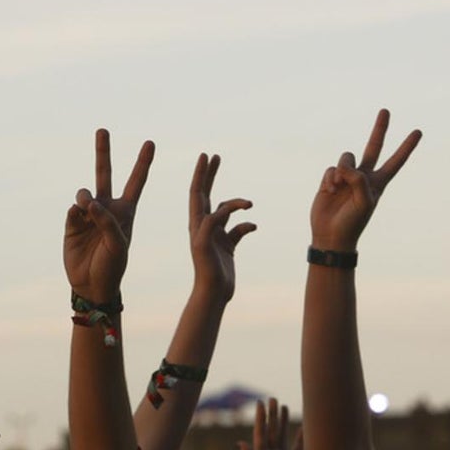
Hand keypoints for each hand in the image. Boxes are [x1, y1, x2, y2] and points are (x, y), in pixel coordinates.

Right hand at [63, 130, 153, 303]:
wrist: (92, 284)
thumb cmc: (113, 266)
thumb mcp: (118, 244)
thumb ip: (106, 221)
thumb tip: (87, 202)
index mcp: (125, 211)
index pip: (136, 182)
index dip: (143, 163)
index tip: (150, 143)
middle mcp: (107, 208)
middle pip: (105, 173)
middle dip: (103, 152)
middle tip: (102, 130)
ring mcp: (88, 214)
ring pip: (85, 191)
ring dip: (86, 197)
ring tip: (87, 207)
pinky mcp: (72, 222)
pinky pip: (73, 208)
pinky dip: (76, 212)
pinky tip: (80, 220)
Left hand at [190, 154, 255, 302]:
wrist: (213, 293)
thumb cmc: (206, 272)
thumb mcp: (204, 247)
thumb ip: (209, 227)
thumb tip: (220, 211)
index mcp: (196, 223)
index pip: (197, 192)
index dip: (200, 174)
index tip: (204, 156)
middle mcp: (204, 226)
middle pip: (207, 194)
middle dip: (210, 175)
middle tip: (215, 156)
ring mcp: (216, 235)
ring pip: (227, 210)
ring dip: (237, 203)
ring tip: (249, 204)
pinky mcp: (227, 246)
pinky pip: (239, 229)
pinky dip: (247, 225)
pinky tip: (253, 227)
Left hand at [238, 398, 304, 449]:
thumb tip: (240, 443)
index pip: (260, 432)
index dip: (260, 418)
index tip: (260, 402)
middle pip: (272, 431)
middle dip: (272, 415)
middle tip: (273, 398)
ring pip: (283, 437)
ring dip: (283, 422)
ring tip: (283, 406)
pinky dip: (301, 440)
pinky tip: (303, 428)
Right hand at [309, 109, 421, 250]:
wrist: (331, 235)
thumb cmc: (352, 222)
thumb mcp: (364, 201)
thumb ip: (359, 179)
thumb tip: (345, 166)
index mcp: (378, 182)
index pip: (396, 161)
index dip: (407, 146)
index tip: (418, 131)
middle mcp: (364, 176)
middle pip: (374, 147)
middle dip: (379, 129)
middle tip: (386, 110)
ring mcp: (347, 177)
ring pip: (347, 157)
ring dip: (343, 170)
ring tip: (339, 187)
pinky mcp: (331, 179)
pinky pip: (332, 168)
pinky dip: (331, 178)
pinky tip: (330, 192)